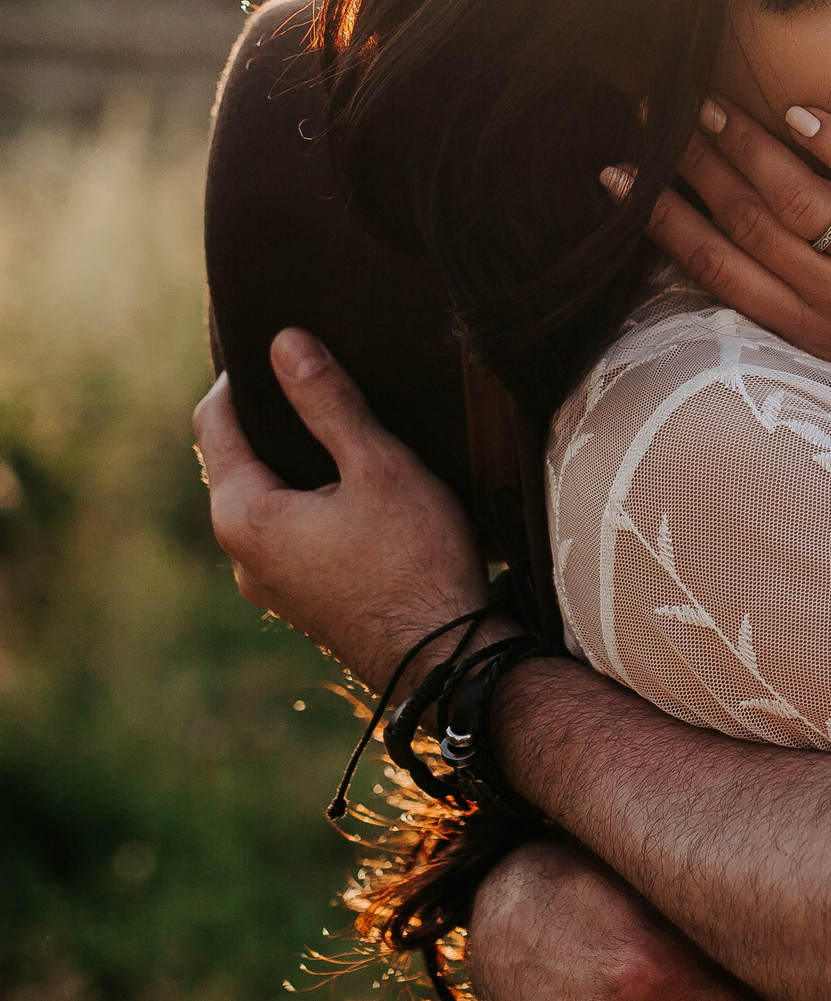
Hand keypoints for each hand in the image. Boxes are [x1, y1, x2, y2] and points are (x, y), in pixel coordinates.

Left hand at [194, 331, 489, 693]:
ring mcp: (270, 586)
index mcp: (244, 516)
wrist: (446, 657)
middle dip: (274, 423)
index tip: (278, 348)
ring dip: (298, 469)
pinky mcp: (303, 603)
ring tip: (348, 440)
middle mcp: (241, 556)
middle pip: (241, 465)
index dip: (240, 379)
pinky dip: (313, 506)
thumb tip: (285, 344)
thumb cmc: (416, 560)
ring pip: (269, 504)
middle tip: (320, 386)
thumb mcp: (378, 466)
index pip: (214, 425)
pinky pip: (292, 537)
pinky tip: (362, 498)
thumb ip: (328, 404)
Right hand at [620, 100, 830, 431]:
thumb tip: (762, 228)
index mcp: (818, 333)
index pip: (718, 269)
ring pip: (797, 201)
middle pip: (745, 224)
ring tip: (708, 104)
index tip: (619, 175)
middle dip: (690, 165)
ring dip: (745, 146)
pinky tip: (800, 112)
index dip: (662, 219)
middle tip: (653, 112)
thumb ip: (819, 290)